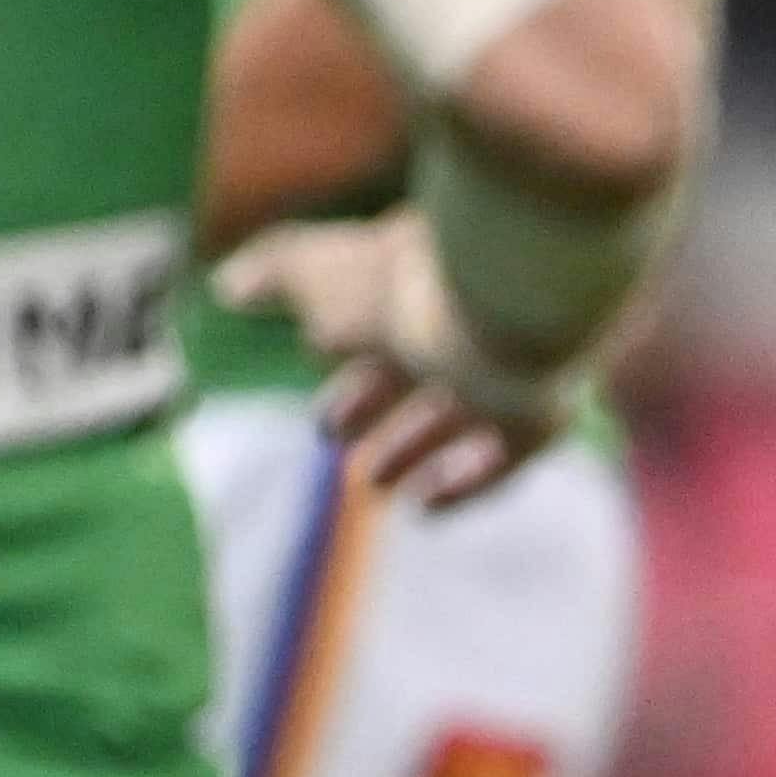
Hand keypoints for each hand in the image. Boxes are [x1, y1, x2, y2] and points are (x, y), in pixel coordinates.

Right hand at [214, 214, 571, 513]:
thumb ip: (273, 270)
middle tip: (343, 452)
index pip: (384, 335)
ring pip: (464, 418)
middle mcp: (473, 324)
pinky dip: (464, 484)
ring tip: (375, 486)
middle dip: (377, 414)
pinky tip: (425, 507)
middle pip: (422, 375)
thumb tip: (229, 284)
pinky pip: (507, 459)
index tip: (326, 426)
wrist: (501, 305)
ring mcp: (515, 369)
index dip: (351, 386)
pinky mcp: (546, 413)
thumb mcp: (316, 269)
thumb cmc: (401, 286)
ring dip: (416, 452)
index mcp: (425, 283)